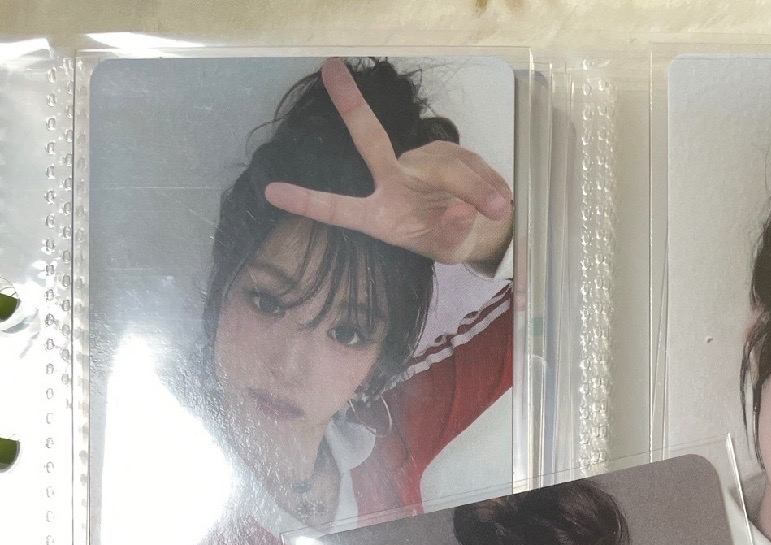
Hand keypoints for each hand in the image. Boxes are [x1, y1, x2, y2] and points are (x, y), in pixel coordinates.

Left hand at [265, 58, 513, 269]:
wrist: (483, 226)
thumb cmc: (450, 240)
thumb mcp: (451, 249)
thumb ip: (451, 234)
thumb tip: (458, 212)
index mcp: (381, 214)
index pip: (340, 209)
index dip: (308, 202)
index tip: (272, 192)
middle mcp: (392, 179)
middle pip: (370, 139)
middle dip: (350, 104)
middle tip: (330, 68)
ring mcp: (418, 161)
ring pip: (449, 167)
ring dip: (478, 189)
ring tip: (497, 209)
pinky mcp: (447, 151)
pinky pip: (471, 164)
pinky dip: (488, 183)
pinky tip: (497, 198)